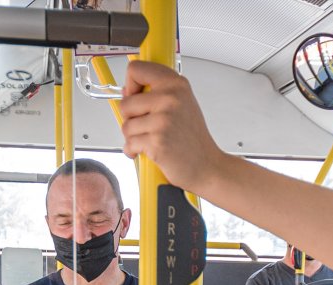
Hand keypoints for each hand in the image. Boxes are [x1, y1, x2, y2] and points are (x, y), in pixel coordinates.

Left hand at [119, 61, 228, 194]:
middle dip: (130, 118)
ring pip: (126, 125)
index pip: (136, 69)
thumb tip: (126, 91)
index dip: (130, 84)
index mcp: (176, 84)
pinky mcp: (157, 141)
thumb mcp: (181, 104)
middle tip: (146, 126)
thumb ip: (157, 93)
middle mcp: (170, 98)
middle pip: (125, 102)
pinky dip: (134, 151)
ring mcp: (163, 120)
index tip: (134, 96)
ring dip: (133, 137)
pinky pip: (129, 143)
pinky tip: (148, 151)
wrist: (207, 166)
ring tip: (151, 140)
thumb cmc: (193, 139)